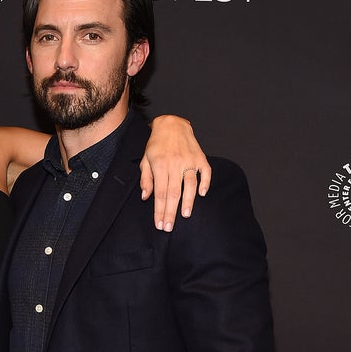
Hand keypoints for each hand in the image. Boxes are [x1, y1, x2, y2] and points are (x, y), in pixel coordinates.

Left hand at [141, 115, 211, 231]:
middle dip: (171, 212)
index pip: (160, 193)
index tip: (160, 224)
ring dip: (188, 201)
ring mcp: (189, 160)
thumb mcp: (146, 160)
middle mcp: (175, 163)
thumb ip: (146, 179)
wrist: (172, 124)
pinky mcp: (200, 157)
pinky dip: (205, 183)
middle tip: (169, 227)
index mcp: (160, 165)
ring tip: (185, 215)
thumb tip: (145, 197)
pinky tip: (202, 194)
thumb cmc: (156, 144)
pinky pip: (205, 172)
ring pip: (190, 184)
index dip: (159, 211)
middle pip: (173, 193)